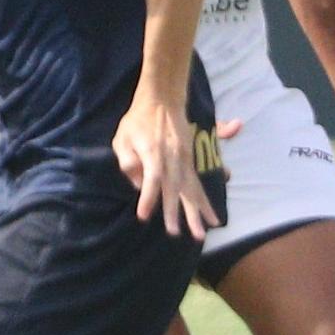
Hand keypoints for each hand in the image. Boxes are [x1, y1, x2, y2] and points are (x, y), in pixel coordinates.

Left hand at [114, 93, 219, 239]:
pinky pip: (198, 184)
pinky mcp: (191, 161)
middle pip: (174, 188)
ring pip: (191, 189)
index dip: (148, 198)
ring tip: (202, 233)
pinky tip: (211, 216)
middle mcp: (172, 158)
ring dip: (196, 212)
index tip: (143, 216)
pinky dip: (205, 201)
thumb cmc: (137, 121)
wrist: (162, 100)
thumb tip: (139, 185)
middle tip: (175, 234)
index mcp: (153, 152)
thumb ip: (128, 162)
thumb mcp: (122, 138)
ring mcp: (185, 159)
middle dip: (175, 212)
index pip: (151, 179)